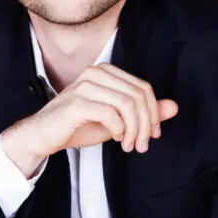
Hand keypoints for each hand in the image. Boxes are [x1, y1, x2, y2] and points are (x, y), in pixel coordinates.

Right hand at [3, 63, 178, 175]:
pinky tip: (115, 139)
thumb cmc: (77, 126)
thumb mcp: (118, 121)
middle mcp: (96, 73)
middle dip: (146, 124)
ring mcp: (86, 85)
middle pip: (138, 96)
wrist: (43, 135)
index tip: (152, 135)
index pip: (143, 88)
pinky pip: (111, 114)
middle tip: (142, 145)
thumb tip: (174, 107)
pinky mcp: (77, 102)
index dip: (154, 113)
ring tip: (129, 146)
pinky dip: (118, 130)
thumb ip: (145, 113)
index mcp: (106, 72)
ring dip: (134, 130)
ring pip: (128, 105)